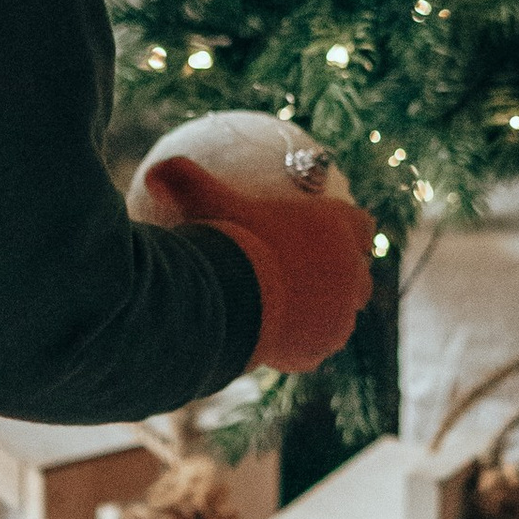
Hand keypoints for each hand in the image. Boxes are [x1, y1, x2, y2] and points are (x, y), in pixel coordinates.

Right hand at [142, 158, 374, 373]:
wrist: (241, 298)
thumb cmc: (231, 241)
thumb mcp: (206, 203)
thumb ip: (186, 182)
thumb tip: (157, 170)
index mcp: (336, 228)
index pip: (362, 225)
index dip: (352, 229)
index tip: (339, 233)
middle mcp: (350, 272)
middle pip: (361, 277)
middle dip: (345, 279)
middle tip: (317, 279)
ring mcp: (340, 315)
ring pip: (340, 317)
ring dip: (323, 316)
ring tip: (296, 316)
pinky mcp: (322, 348)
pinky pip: (313, 348)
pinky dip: (298, 346)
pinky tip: (277, 345)